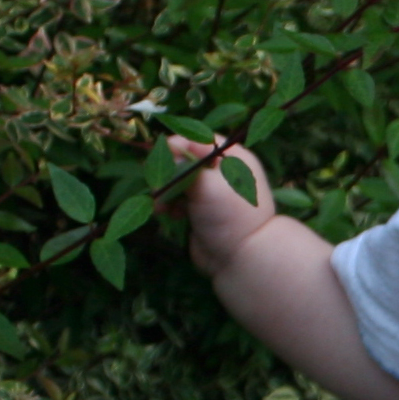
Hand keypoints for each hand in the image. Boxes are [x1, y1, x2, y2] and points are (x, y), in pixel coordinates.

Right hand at [166, 135, 279, 275]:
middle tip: (156, 182)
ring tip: (160, 204)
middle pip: (186, 160)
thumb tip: (167, 148)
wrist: (241, 260)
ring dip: (165, 190)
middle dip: (168, 171)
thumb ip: (186, 165)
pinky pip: (178, 200)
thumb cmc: (230, 215)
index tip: (160, 153)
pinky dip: (169, 204)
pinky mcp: (200, 212)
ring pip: (179, 181)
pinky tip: (165, 213)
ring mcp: (211, 194)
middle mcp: (223, 173)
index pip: (200, 139)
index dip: (179, 144)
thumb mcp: (208, 183)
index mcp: (233, 158)